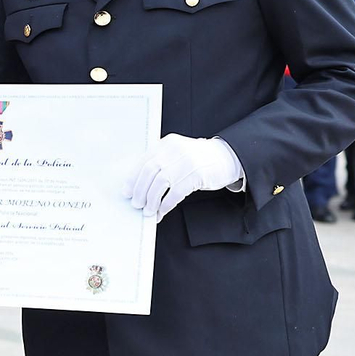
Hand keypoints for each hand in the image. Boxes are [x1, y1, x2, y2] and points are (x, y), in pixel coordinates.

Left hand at [123, 134, 242, 221]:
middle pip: (149, 172)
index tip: (127, 192)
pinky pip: (176, 192)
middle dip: (140, 191)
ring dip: (152, 200)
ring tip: (149, 211)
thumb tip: (137, 185)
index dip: (132, 179)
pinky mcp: (198, 174)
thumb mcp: (177, 155)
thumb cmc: (198, 159)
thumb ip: (160, 163)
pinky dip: (166, 204)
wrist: (227, 157)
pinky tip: (162, 211)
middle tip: (137, 204)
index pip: (144, 162)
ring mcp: (187, 161)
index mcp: (166, 144)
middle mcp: (175, 150)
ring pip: (161, 183)